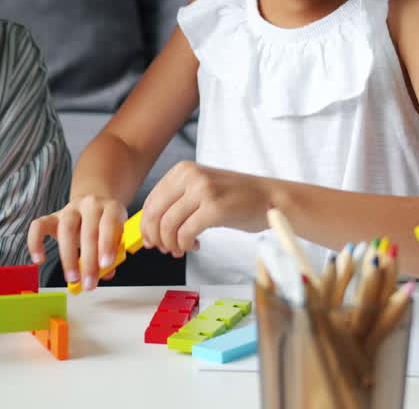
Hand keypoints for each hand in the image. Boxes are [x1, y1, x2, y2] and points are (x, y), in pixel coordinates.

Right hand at [27, 195, 126, 291]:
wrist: (94, 206)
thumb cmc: (106, 226)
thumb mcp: (117, 235)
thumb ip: (114, 253)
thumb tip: (107, 273)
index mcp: (111, 207)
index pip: (109, 223)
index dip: (107, 244)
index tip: (106, 265)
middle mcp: (90, 204)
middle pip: (88, 230)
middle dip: (89, 260)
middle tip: (89, 283)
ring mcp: (70, 209)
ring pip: (66, 230)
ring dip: (68, 258)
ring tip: (72, 279)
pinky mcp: (52, 216)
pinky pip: (38, 226)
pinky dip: (35, 243)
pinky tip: (39, 260)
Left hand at [139, 161, 269, 256]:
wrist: (270, 198)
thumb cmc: (237, 198)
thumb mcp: (202, 189)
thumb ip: (177, 201)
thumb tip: (151, 226)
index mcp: (183, 169)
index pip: (151, 200)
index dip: (147, 225)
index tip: (151, 240)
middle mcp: (190, 176)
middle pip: (156, 213)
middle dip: (156, 237)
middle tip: (165, 249)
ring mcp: (203, 190)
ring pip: (168, 225)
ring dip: (171, 244)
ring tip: (182, 249)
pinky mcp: (214, 208)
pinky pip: (186, 233)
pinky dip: (186, 245)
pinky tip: (195, 246)